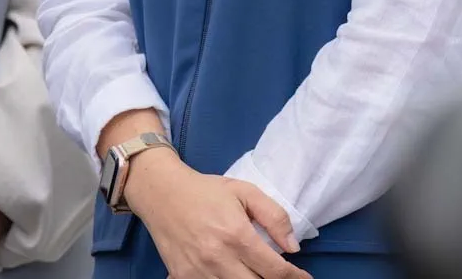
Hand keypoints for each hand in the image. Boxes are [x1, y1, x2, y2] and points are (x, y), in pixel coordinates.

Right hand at [124, 150, 309, 278]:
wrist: (159, 191)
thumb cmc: (204, 190)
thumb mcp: (244, 191)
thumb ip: (274, 216)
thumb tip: (292, 247)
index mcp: (236, 235)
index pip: (276, 271)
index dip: (296, 278)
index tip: (303, 278)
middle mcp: (218, 257)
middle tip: (276, 275)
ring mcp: (198, 270)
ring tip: (253, 272)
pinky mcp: (182, 276)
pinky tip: (227, 272)